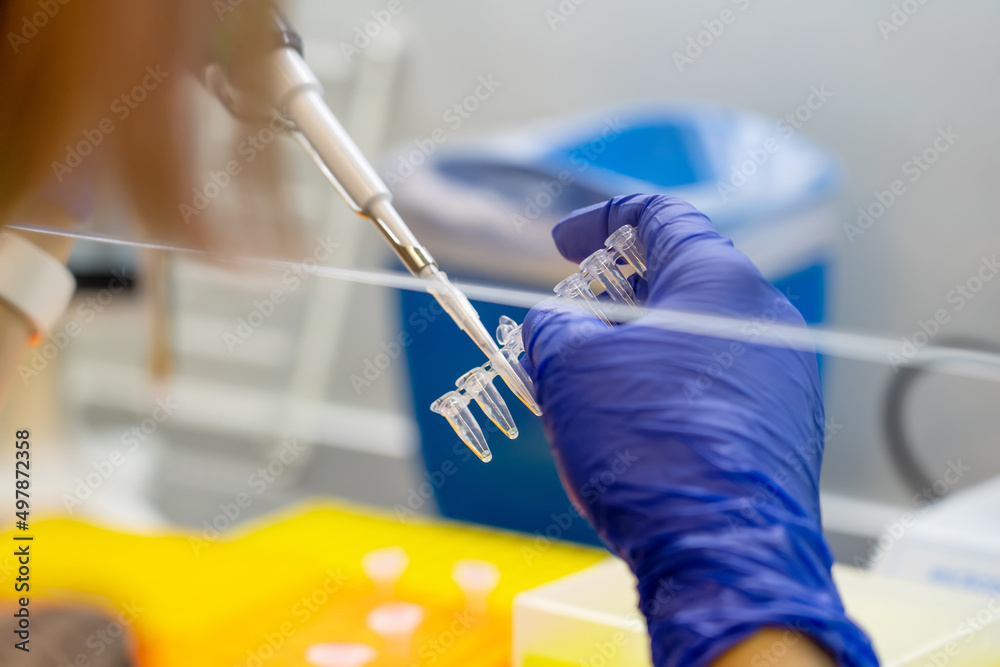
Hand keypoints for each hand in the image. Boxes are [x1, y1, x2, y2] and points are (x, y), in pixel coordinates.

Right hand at [522, 194, 876, 666]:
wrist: (723, 555)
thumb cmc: (650, 448)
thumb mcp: (572, 370)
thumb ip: (554, 328)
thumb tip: (555, 327)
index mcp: (720, 282)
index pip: (660, 216)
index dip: (600, 219)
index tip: (561, 243)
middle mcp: (766, 318)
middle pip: (680, 277)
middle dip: (612, 293)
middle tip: (568, 320)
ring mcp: (782, 375)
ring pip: (697, 335)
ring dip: (636, 343)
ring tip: (587, 379)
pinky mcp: (782, 426)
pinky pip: (716, 381)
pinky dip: (666, 382)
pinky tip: (630, 420)